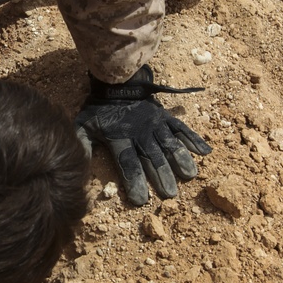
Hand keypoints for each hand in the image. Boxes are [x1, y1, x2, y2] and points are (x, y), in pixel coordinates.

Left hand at [75, 65, 211, 205]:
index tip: (140, 200)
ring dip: (181, 161)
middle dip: (162, 177)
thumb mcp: (83, 125)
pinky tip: (204, 152)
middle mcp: (140, 134)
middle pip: (153, 158)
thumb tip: (78, 165)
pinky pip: (182, 129)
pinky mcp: (165, 117)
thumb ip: (82, 144)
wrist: (115, 82)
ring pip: (170, 144)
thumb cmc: (99, 109)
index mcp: (120, 138)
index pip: (128, 163)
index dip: (134, 182)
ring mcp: (155, 125)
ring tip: (190, 176)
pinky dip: (193, 139)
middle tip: (170, 195)